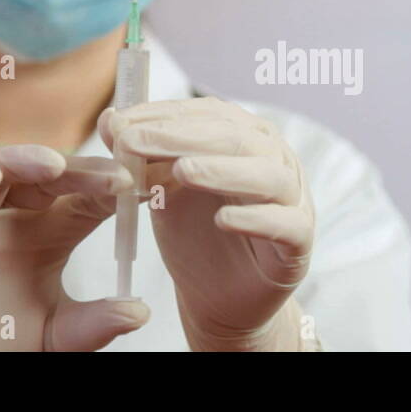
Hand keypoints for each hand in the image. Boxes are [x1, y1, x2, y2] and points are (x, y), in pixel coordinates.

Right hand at [0, 145, 149, 350]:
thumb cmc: (5, 344)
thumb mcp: (61, 335)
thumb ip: (96, 323)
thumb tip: (139, 312)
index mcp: (52, 230)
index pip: (87, 195)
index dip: (111, 186)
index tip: (142, 188)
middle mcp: (15, 215)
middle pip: (50, 175)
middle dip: (81, 172)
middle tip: (113, 177)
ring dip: (26, 160)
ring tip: (57, 166)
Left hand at [99, 97, 315, 350]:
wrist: (220, 298)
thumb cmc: (194, 235)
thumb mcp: (161, 191)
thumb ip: (143, 157)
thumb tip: (110, 118)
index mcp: (244, 137)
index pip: (208, 113)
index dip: (163, 114)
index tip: (119, 123)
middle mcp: (274, 159)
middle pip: (235, 137)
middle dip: (181, 137)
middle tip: (135, 142)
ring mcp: (292, 198)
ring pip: (267, 175)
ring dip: (223, 170)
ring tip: (182, 171)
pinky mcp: (300, 241)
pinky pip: (286, 225)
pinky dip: (256, 218)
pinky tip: (223, 219)